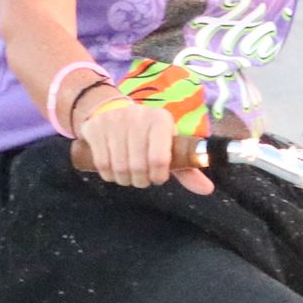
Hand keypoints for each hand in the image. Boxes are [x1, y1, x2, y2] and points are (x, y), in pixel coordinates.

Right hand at [73, 90, 214, 193]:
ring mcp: (113, 121)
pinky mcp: (95, 128)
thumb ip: (187, 168)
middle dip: (140, 180)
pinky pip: (102, 164)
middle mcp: (137, 117)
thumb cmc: (147, 135)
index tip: (158, 177)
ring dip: (125, 180)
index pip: (159, 158)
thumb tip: (207, 190)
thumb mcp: (168, 146)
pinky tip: (114, 170)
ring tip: (129, 175)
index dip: (158, 175)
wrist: (112, 112)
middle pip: (137, 166)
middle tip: (142, 179)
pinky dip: (109, 175)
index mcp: (160, 120)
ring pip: (118, 168)